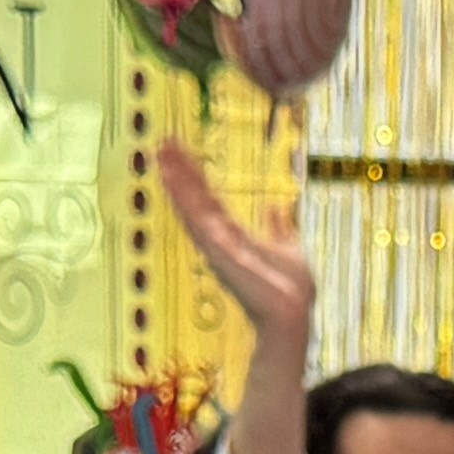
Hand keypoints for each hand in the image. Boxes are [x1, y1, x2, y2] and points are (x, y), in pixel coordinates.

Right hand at [153, 141, 314, 351]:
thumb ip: (277, 227)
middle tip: (163, 142)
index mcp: (232, 234)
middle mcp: (219, 238)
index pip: (208, 199)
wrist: (291, 310)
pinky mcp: (217, 251)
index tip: (180, 152)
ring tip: (161, 153)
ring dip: (176, 179)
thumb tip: (275, 206)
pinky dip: (183, 199)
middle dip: (180, 170)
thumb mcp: (286, 246)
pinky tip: (172, 180)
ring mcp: (216, 244)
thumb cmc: (290, 286)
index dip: (194, 176)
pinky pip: (196, 219)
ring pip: (192, 205)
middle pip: (196, 197)